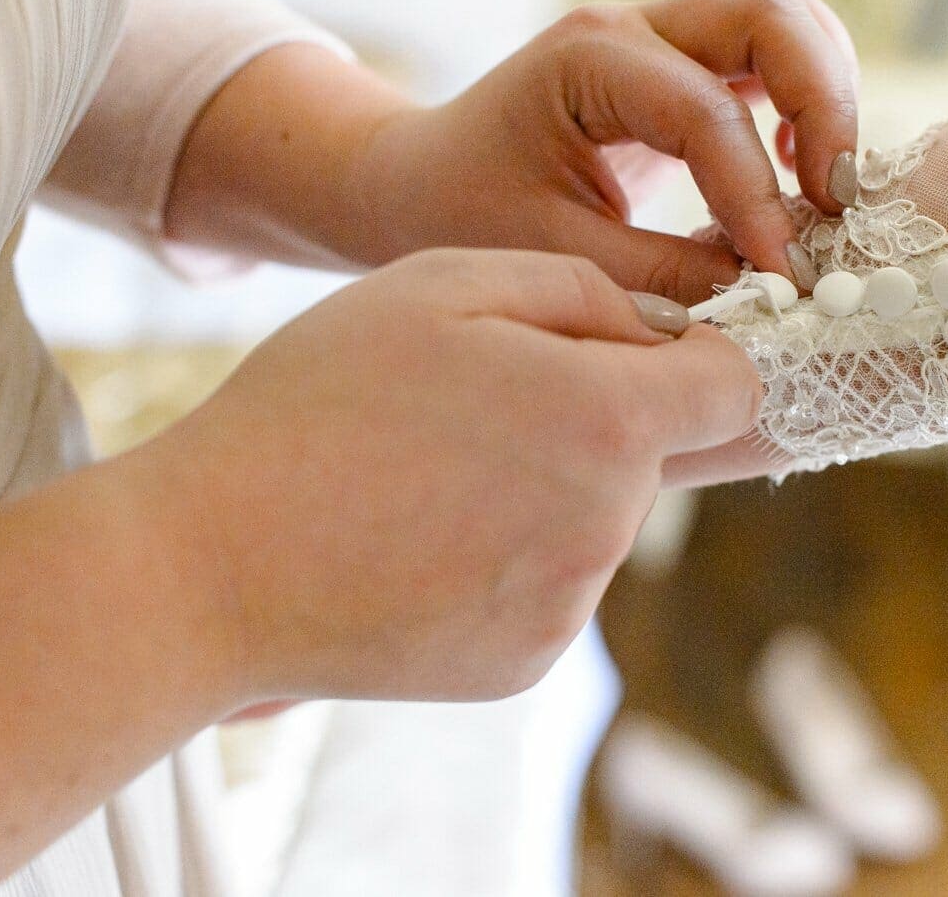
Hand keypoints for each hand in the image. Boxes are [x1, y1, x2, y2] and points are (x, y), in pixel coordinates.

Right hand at [151, 249, 759, 701]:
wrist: (211, 562)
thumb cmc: (319, 401)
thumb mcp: (444, 283)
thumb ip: (582, 292)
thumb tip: (661, 332)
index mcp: (605, 423)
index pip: (736, 389)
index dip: (699, 358)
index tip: (639, 350)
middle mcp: (609, 526)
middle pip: (649, 454)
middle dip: (591, 420)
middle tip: (471, 406)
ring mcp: (569, 607)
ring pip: (595, 521)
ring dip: (542, 489)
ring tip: (424, 475)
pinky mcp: (525, 664)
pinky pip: (549, 588)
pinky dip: (505, 560)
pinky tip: (416, 541)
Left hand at [346, 0, 858, 301]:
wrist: (421, 179)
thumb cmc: (467, 212)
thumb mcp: (553, 255)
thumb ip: (661, 277)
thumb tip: (764, 296)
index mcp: (586, 63)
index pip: (704, 112)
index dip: (756, 195)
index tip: (782, 274)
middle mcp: (631, 30)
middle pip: (768, 13)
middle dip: (822, 104)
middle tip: (837, 202)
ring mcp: (659, 37)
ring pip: (780, 13)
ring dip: (824, 88)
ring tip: (826, 184)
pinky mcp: (680, 66)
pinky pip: (768, 50)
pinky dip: (804, 97)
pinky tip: (795, 170)